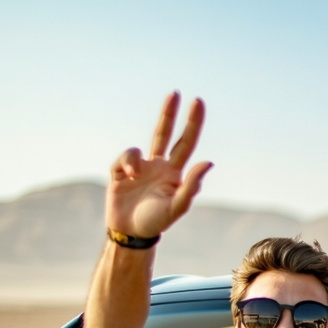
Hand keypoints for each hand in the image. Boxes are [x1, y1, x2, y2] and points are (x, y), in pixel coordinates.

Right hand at [106, 92, 212, 238]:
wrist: (130, 233)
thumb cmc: (156, 222)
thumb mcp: (177, 207)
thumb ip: (192, 186)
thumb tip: (208, 162)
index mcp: (174, 172)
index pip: (186, 143)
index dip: (193, 123)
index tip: (198, 102)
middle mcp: (158, 166)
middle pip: (164, 133)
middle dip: (169, 113)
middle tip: (176, 93)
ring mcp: (139, 168)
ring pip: (137, 148)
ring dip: (134, 159)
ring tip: (133, 177)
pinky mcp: (120, 171)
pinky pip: (124, 158)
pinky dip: (125, 164)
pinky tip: (126, 178)